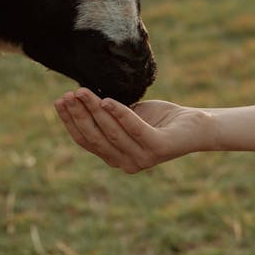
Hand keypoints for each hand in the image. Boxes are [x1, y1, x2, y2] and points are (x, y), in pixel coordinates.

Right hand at [54, 89, 210, 172]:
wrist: (196, 125)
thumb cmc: (160, 120)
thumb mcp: (127, 117)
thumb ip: (107, 116)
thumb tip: (80, 99)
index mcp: (116, 157)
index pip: (86, 141)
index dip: (71, 122)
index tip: (59, 101)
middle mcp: (126, 163)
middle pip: (95, 137)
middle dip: (79, 115)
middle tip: (68, 94)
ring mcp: (142, 158)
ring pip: (111, 132)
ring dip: (94, 110)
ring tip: (83, 92)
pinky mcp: (158, 148)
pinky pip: (134, 129)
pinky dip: (119, 114)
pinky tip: (107, 100)